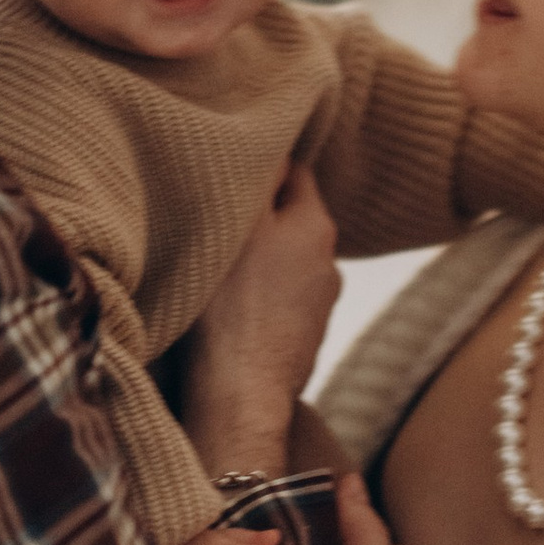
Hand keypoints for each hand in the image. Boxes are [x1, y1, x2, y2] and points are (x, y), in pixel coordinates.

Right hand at [184, 163, 340, 478]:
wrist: (239, 395)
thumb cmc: (230, 308)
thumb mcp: (235, 226)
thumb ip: (255, 181)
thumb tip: (268, 149)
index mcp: (317, 226)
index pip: (295, 171)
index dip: (261, 166)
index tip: (229, 170)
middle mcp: (329, 264)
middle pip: (289, 219)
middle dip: (258, 216)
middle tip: (215, 217)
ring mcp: (319, 307)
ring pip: (283, 263)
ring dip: (257, 260)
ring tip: (217, 266)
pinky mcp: (302, 340)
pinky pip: (276, 302)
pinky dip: (257, 297)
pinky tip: (228, 308)